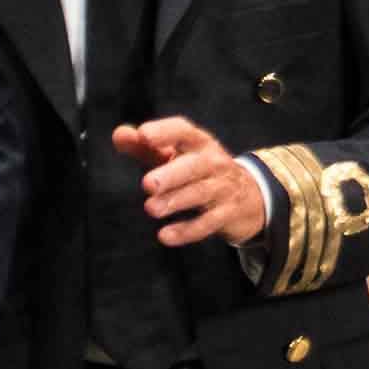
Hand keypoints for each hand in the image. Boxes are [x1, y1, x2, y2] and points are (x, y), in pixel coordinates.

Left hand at [114, 115, 273, 249]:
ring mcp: (223, 188)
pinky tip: (165, 236)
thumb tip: (119, 135)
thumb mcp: (175, 155)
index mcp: (199, 143)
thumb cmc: (199, 171)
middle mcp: (214, 163)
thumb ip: (145, 147)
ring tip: (151, 209)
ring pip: (201, 194)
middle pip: (195, 166)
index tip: (144, 135)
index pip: (184, 132)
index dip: (165, 132)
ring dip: (176, 201)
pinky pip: (208, 223)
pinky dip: (187, 230)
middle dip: (172, 174)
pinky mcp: (227, 214)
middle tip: (147, 183)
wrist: (249, 196)